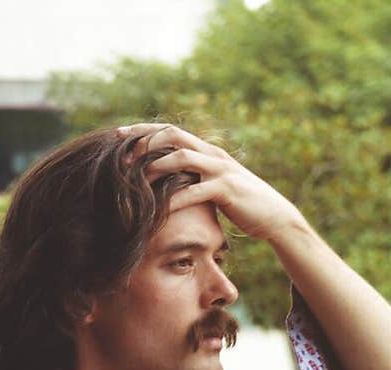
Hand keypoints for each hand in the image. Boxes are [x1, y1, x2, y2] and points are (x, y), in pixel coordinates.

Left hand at [117, 121, 303, 241]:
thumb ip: (194, 179)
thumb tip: (169, 183)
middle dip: (145, 143)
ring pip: (182, 157)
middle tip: (122, 158)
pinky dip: (174, 200)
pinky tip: (158, 210)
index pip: (169, 131)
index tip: (118, 136)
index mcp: (206, 150)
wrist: (272, 216)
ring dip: (156, 166)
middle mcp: (211, 153)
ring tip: (135, 180)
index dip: (143, 131)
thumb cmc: (240, 204)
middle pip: (172, 135)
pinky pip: (194, 191)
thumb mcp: (213, 186)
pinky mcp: (226, 189)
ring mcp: (219, 169)